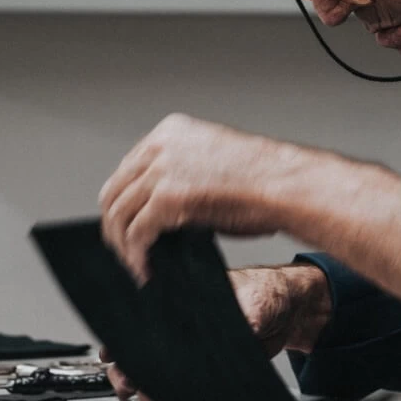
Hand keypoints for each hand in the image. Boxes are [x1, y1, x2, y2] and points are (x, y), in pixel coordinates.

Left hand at [99, 113, 299, 283]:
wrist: (286, 184)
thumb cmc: (266, 177)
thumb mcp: (214, 161)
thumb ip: (182, 174)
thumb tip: (162, 208)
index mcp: (172, 130)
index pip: (127, 168)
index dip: (125, 201)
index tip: (130, 224)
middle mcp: (161, 146)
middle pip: (115, 191)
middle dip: (117, 226)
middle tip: (127, 251)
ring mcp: (161, 171)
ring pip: (120, 215)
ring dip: (124, 246)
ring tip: (137, 265)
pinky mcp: (166, 199)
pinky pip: (136, 234)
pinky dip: (137, 256)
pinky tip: (147, 270)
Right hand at [100, 263, 331, 400]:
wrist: (290, 310)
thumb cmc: (268, 292)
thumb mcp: (256, 300)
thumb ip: (244, 318)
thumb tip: (240, 332)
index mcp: (184, 300)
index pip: (143, 319)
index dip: (125, 339)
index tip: (115, 356)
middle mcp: (182, 323)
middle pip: (144, 348)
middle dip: (130, 370)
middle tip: (130, 387)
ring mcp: (192, 346)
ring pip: (159, 369)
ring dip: (149, 389)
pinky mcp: (206, 365)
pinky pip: (182, 382)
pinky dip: (171, 395)